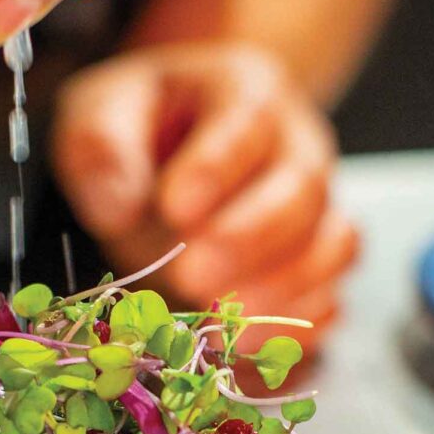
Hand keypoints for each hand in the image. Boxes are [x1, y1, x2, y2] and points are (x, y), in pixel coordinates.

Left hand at [53, 42, 359, 348]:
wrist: (172, 149)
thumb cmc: (139, 127)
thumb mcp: (100, 112)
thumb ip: (102, 148)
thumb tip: (117, 208)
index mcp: (247, 90)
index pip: (248, 120)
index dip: (217, 166)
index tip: (173, 206)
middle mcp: (298, 144)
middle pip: (304, 188)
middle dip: (250, 238)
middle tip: (191, 275)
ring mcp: (318, 206)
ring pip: (333, 243)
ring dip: (281, 290)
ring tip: (221, 321)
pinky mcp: (315, 262)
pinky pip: (332, 295)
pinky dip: (298, 326)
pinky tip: (247, 342)